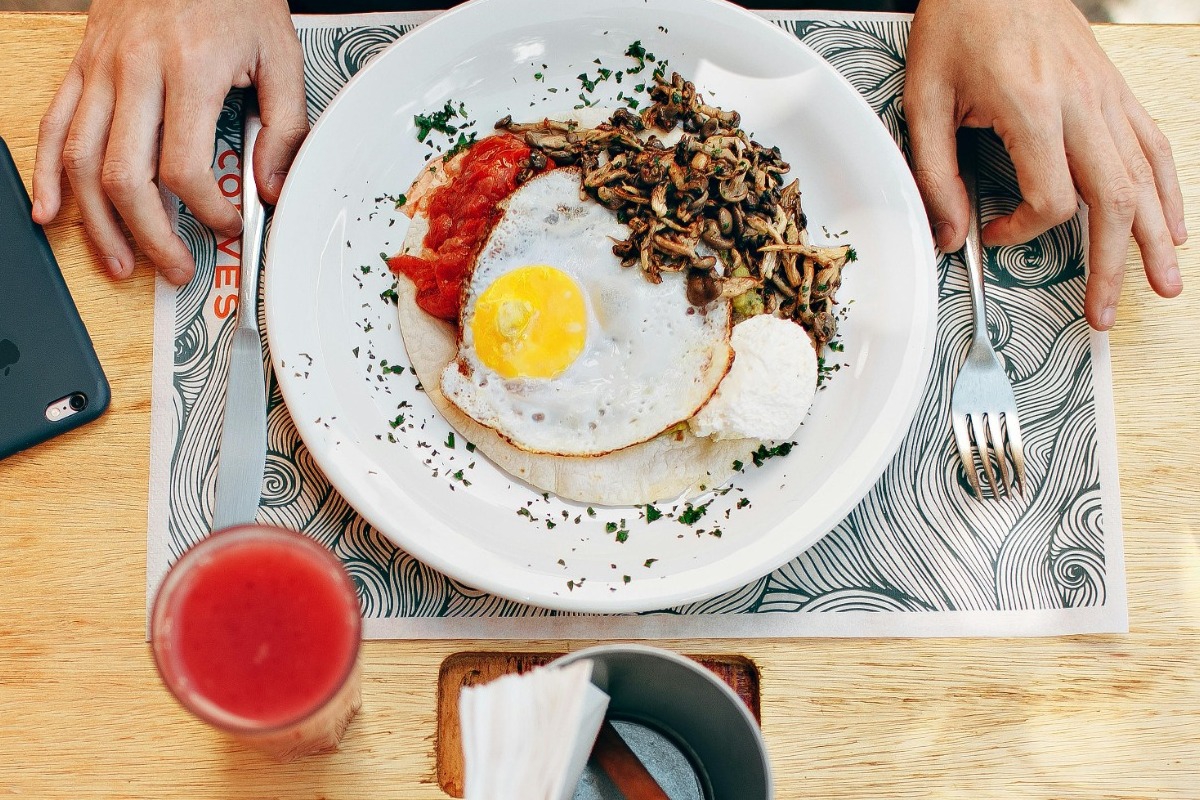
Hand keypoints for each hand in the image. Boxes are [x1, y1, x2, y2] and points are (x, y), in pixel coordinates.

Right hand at [33, 0, 307, 284]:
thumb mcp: (280, 53)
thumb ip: (285, 125)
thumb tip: (271, 186)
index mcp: (191, 69)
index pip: (185, 165)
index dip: (207, 209)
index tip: (227, 225)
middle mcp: (137, 71)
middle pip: (127, 175)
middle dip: (151, 235)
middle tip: (176, 267)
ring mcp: (101, 69)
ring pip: (83, 161)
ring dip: (99, 223)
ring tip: (121, 263)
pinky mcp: (82, 66)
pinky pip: (54, 125)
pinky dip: (47, 175)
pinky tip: (52, 212)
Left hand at [904, 0, 1185, 330]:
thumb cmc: (960, 22)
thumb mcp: (924, 100)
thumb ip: (935, 173)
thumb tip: (948, 234)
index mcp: (1033, 108)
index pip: (1050, 198)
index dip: (1022, 231)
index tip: (992, 235)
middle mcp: (1081, 103)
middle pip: (1114, 199)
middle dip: (1113, 265)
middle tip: (1103, 313)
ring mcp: (1106, 95)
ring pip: (1145, 177)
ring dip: (1154, 237)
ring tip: (1165, 284)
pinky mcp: (1113, 89)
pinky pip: (1153, 145)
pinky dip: (1167, 189)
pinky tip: (1169, 224)